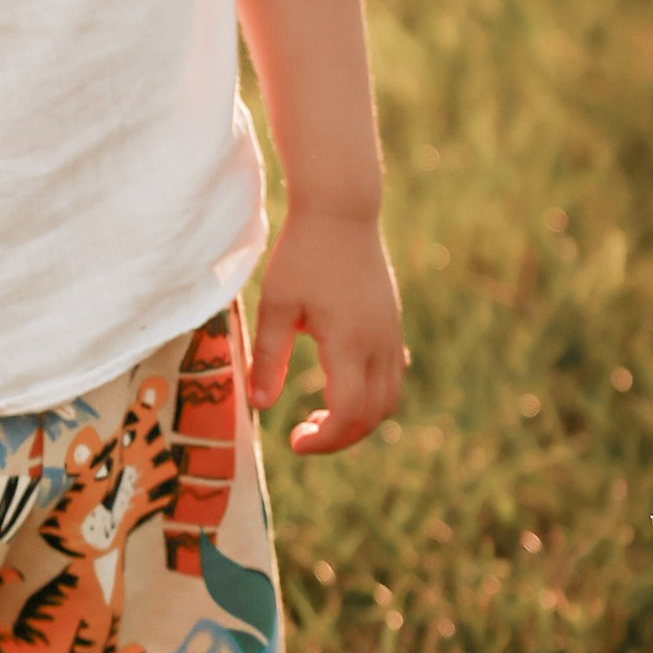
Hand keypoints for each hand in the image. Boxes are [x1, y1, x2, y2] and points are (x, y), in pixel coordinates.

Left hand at [248, 207, 404, 453]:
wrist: (341, 210)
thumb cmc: (302, 254)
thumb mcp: (276, 305)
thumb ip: (268, 357)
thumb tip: (260, 406)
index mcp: (350, 342)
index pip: (348, 413)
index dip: (324, 440)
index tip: (294, 442)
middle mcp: (379, 343)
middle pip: (372, 415)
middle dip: (339, 437)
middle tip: (302, 436)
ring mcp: (390, 333)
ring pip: (388, 398)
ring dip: (358, 419)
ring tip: (320, 416)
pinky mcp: (391, 323)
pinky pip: (393, 375)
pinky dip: (372, 396)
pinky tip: (343, 387)